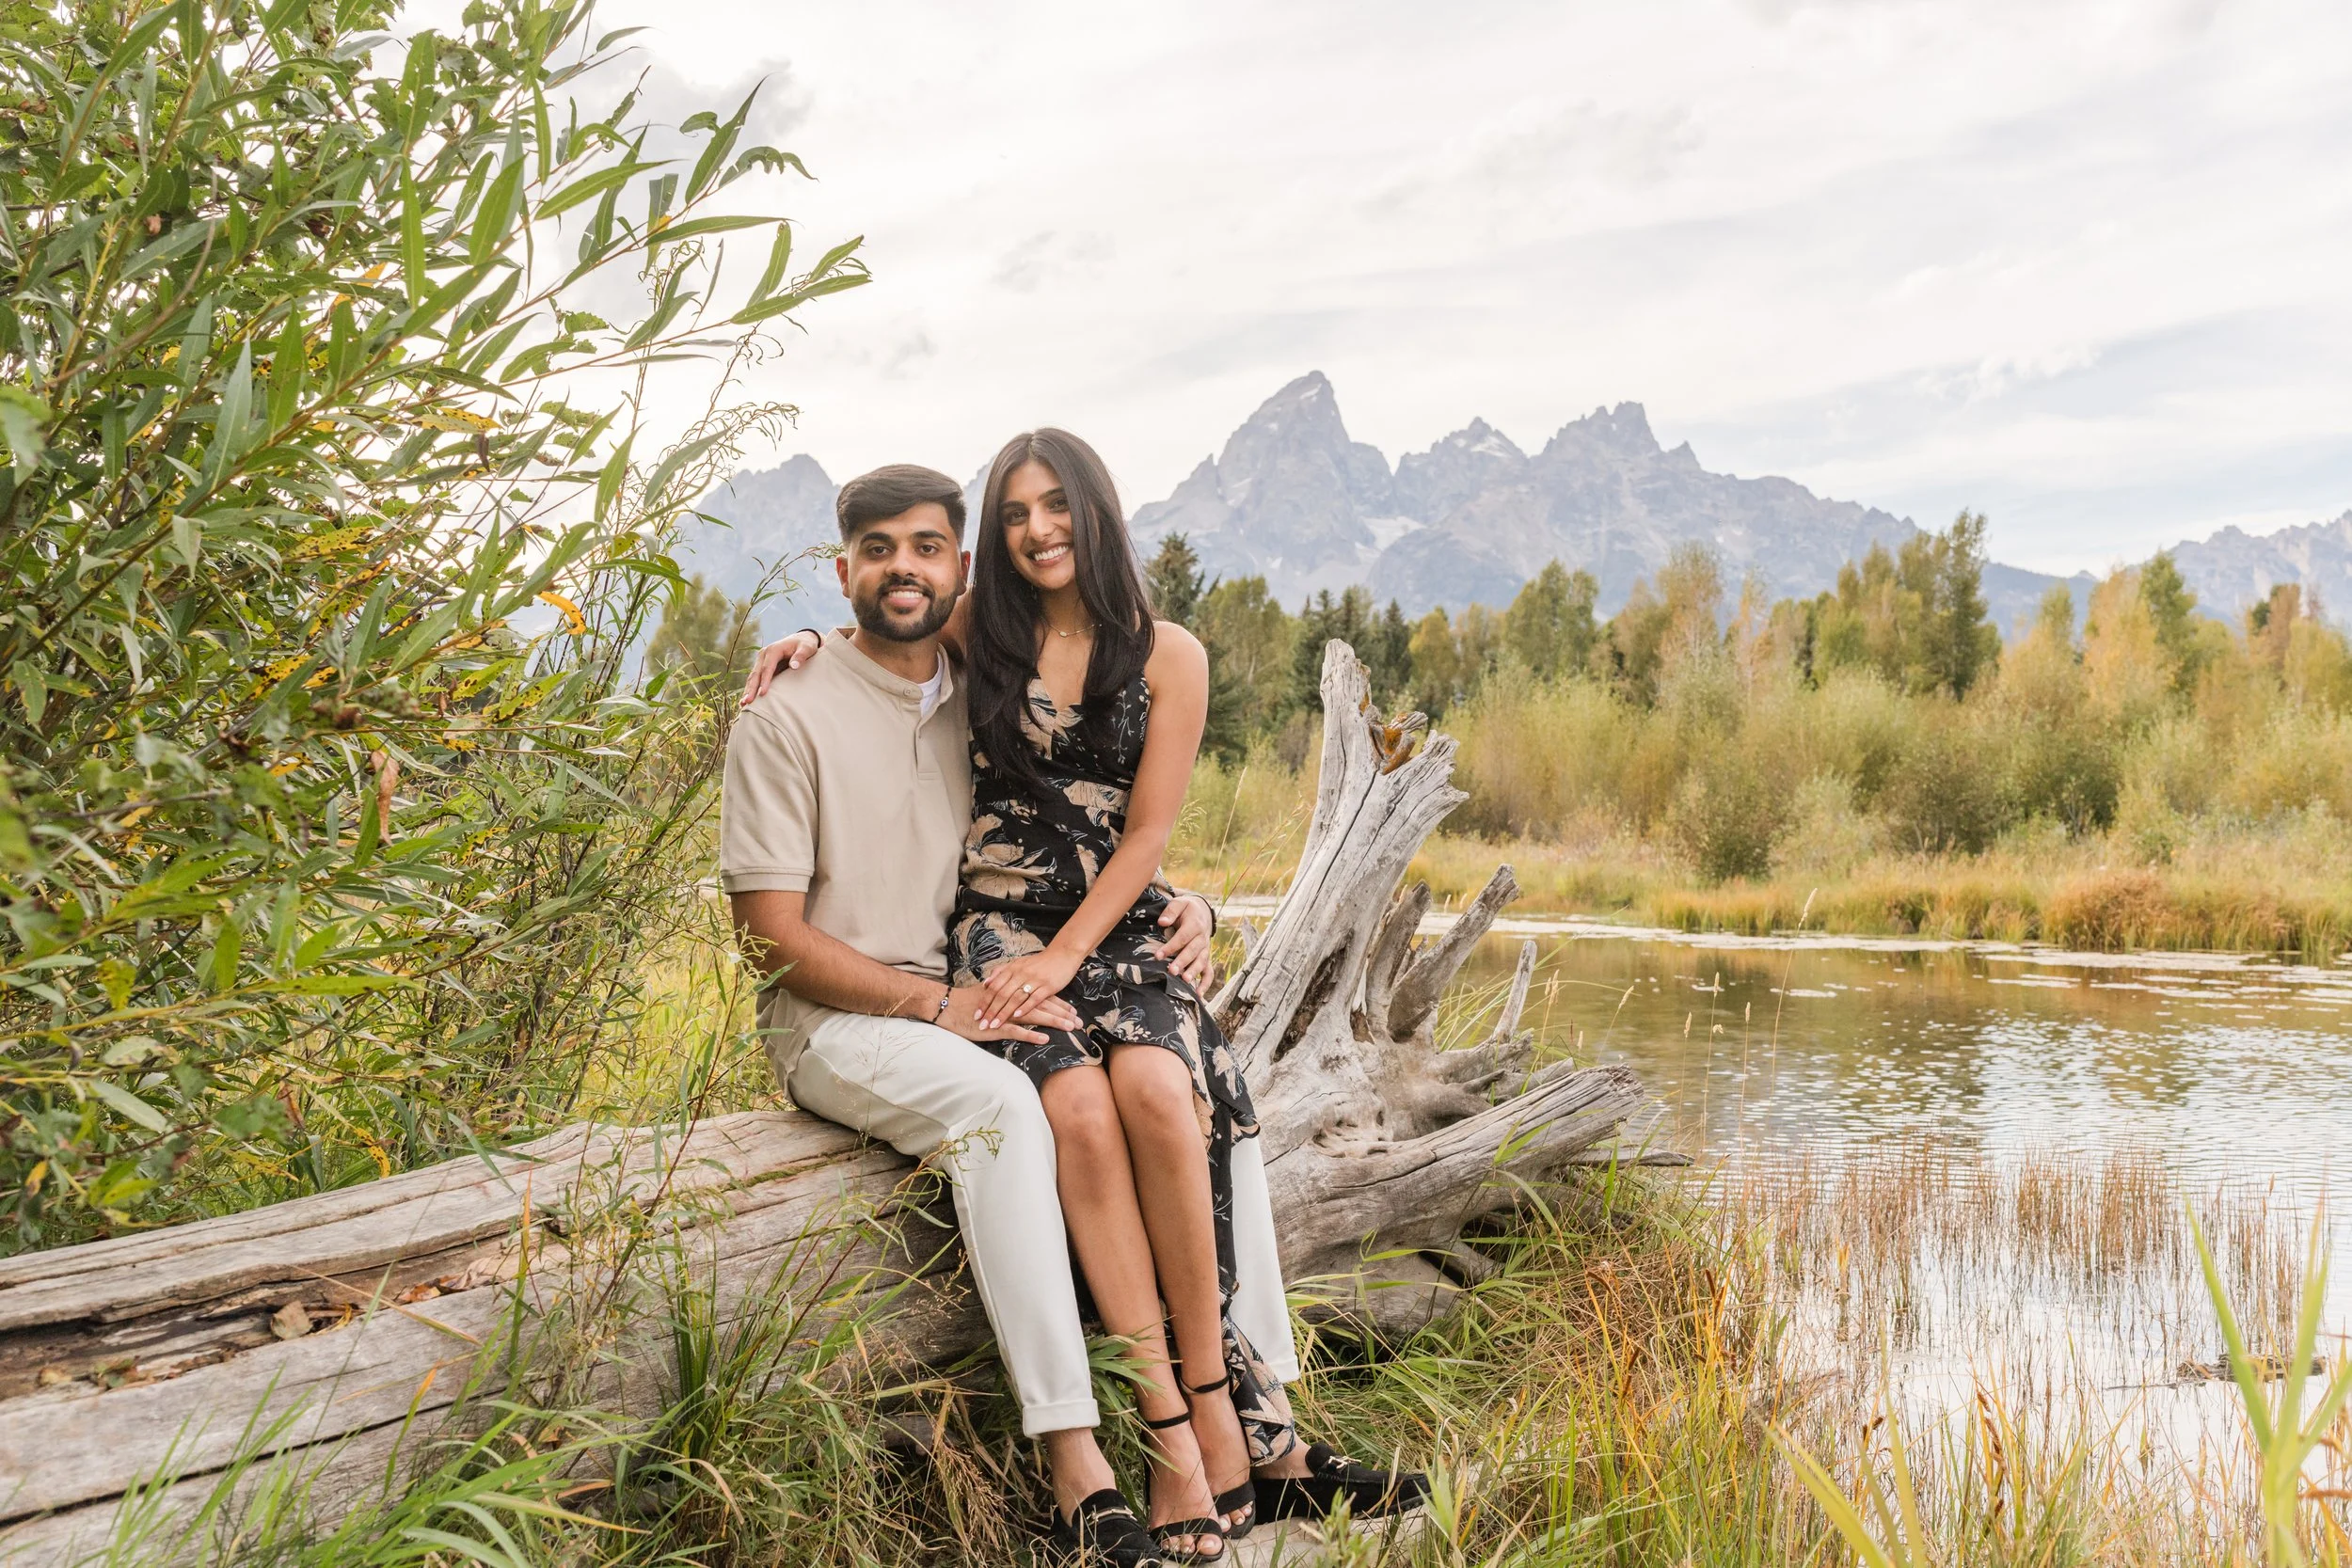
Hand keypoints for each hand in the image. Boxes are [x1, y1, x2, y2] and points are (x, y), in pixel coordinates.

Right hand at [738, 629, 824, 707]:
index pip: (767, 668)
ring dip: (748, 690)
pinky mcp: (762, 666)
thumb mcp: (807, 648)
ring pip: (753, 677)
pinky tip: (747, 699)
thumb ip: (801, 656)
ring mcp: (761, 660)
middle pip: (756, 673)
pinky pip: (755, 678)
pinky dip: (751, 688)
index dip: (764, 681)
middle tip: (748, 702)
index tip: (763, 693)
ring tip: (744, 704)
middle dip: (751, 688)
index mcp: (773, 650)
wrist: (802, 640)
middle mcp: (764, 654)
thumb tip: (794, 666)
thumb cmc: (806, 645)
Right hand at [939, 983, 1080, 1043]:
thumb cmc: (970, 1003)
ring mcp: (1004, 1013)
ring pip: (1034, 1016)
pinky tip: (1044, 1038)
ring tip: (1069, 1028)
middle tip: (1079, 1021)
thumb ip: (1009, 996)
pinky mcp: (996, 1026)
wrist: (948, 1006)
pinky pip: (1016, 1030)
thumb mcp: (993, 996)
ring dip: (1053, 1022)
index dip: (1057, 1003)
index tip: (1073, 1010)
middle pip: (1042, 1005)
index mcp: (1013, 992)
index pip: (1040, 996)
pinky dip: (1030, 1034)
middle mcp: (1012, 1000)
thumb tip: (1023, 999)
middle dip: (1062, 1013)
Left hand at [976, 947, 1083, 1030]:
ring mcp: (1034, 979)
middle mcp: (1020, 973)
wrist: (1062, 954)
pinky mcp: (1047, 986)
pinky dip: (1024, 1008)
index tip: (976, 1014)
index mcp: (1012, 968)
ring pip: (1015, 998)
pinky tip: (1016, 1016)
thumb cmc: (1039, 962)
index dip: (984, 1001)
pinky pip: (1034, 998)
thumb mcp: (1018, 963)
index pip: (994, 987)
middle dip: (990, 1011)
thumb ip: (1001, 972)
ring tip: (994, 1025)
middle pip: (1001, 994)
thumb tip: (986, 983)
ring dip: (1003, 1013)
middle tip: (982, 1024)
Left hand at [1150, 893, 1217, 991]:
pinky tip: (1198, 995)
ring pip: (1201, 962)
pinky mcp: (1206, 958)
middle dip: (1183, 962)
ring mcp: (1205, 950)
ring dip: (1193, 972)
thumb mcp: (1179, 903)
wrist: (1202, 913)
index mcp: (1195, 924)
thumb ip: (1171, 911)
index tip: (1158, 956)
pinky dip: (1205, 984)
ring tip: (1185, 981)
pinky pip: (1209, 972)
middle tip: (1172, 971)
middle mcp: (1202, 938)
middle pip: (1193, 951)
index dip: (1171, 947)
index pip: (1183, 937)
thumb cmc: (1186, 910)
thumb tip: (1162, 922)